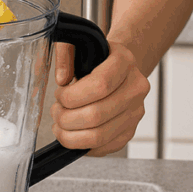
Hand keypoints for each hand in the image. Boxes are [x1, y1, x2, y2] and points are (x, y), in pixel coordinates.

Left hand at [51, 41, 150, 156]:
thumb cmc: (95, 59)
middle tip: (56, 112)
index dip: (72, 96)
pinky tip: (72, 134)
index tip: (59, 94)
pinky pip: (103, 147)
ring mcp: (135, 112)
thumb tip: (61, 78)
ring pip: (99, 136)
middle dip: (66, 118)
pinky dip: (81, 145)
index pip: (100, 85)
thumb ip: (65, 54)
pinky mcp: (130, 131)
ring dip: (70, 135)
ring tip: (60, 125)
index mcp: (125, 61)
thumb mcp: (78, 44)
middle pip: (97, 115)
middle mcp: (136, 88)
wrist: (118, 69)